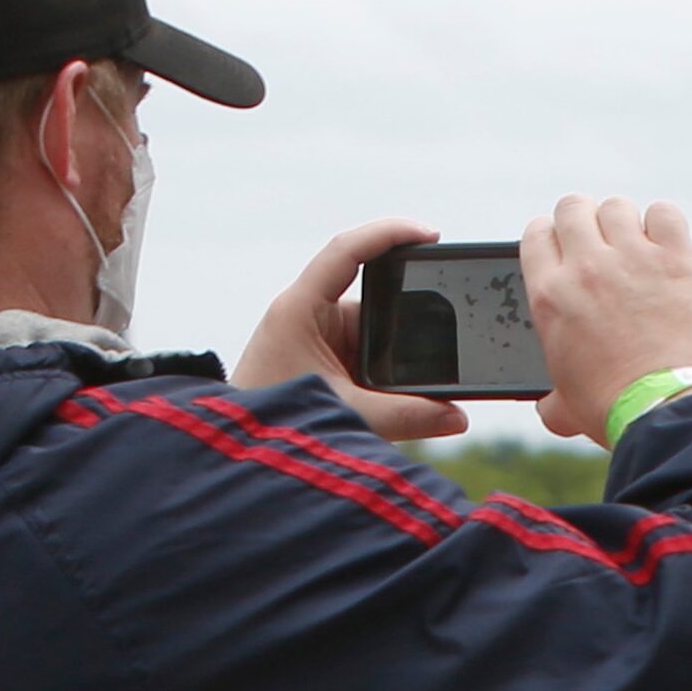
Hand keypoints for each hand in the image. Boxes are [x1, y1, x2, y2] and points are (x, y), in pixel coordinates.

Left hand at [235, 217, 468, 440]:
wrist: (233, 457)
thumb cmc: (271, 429)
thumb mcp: (346, 415)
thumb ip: (406, 417)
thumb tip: (458, 416)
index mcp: (299, 309)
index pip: (348, 251)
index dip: (390, 233)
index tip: (431, 235)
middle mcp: (306, 314)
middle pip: (371, 293)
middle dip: (409, 307)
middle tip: (449, 321)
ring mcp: (314, 337)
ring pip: (372, 328)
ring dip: (398, 347)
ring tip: (426, 370)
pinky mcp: (321, 360)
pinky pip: (364, 351)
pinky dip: (386, 366)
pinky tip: (407, 386)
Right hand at [521, 197, 691, 443]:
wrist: (664, 410)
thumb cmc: (614, 410)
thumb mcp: (566, 405)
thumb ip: (551, 399)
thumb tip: (549, 409)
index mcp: (550, 296)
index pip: (536, 233)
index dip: (551, 237)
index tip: (566, 249)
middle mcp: (586, 267)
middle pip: (573, 207)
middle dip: (584, 220)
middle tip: (600, 244)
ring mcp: (633, 258)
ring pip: (617, 207)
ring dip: (624, 223)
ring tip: (636, 249)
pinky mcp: (676, 259)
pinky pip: (664, 213)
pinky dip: (663, 224)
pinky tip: (666, 246)